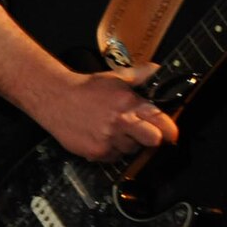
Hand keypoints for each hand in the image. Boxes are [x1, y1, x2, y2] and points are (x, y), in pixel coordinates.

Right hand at [39, 63, 179, 162]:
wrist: (54, 99)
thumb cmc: (87, 88)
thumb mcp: (115, 78)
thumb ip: (140, 75)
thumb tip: (157, 69)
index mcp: (129, 104)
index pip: (160, 121)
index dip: (169, 129)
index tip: (172, 133)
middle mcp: (120, 123)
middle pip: (152, 140)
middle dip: (153, 138)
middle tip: (145, 132)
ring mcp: (107, 140)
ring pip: (132, 150)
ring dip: (129, 143)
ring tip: (115, 129)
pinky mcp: (95, 152)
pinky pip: (114, 157)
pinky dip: (112, 150)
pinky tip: (102, 136)